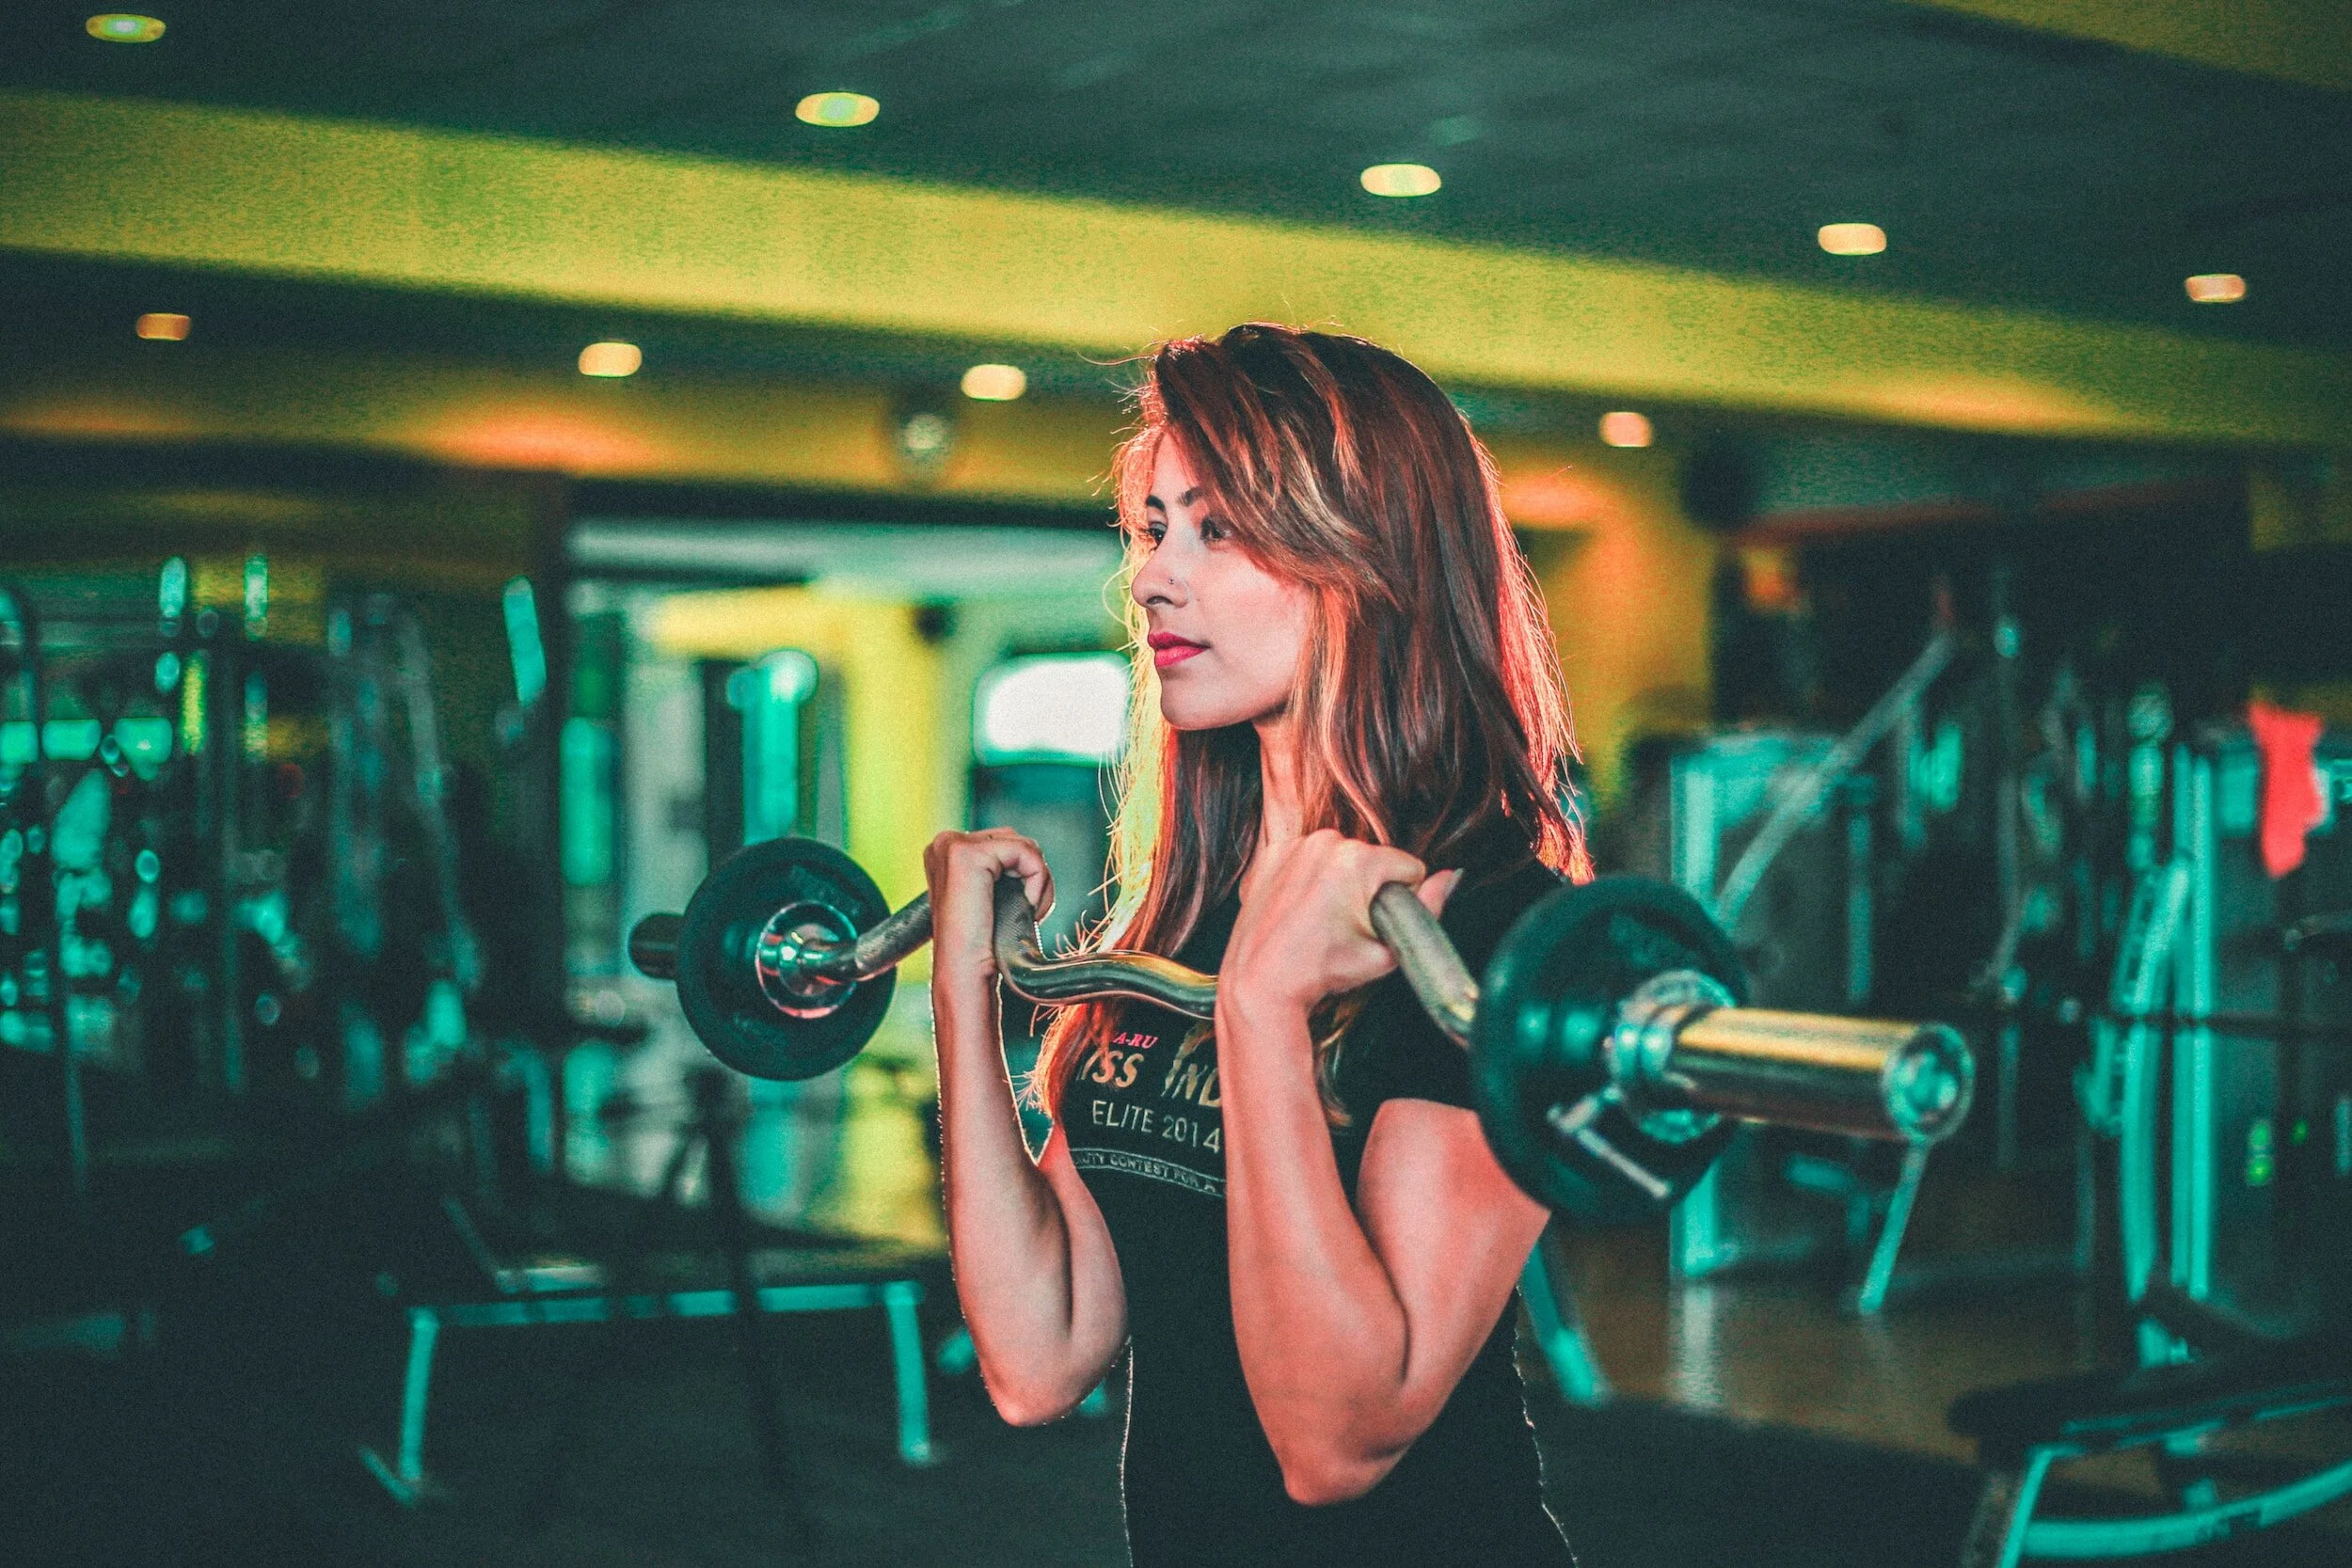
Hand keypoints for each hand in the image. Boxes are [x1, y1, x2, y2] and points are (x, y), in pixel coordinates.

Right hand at [924, 829, 1053, 995]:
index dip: (1023, 873)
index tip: (1016, 908)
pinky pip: (1026, 852)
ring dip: (1038, 880)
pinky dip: (1038, 880)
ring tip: (1024, 910)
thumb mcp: (990, 895)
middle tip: (1025, 910)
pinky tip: (1026, 906)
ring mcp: (952, 846)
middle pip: (1016, 840)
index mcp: (947, 851)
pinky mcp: (967, 854)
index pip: (1006, 842)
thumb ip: (1000, 869)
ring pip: (1024, 845)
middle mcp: (945, 843)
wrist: (965, 972)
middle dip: (1033, 875)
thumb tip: (1030, 853)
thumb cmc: (982, 943)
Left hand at [1220, 829, 1459, 1021]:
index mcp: (1358, 860)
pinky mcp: (1272, 854)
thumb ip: (1427, 910)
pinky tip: (1301, 908)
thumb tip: (1451, 878)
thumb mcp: (1386, 952)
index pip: (1408, 868)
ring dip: (1339, 881)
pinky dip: (1308, 878)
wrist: (1261, 981)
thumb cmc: (1322, 971)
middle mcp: (1326, 841)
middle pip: (1373, 860)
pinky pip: (1308, 858)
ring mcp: (1295, 845)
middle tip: (1345, 926)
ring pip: (1340, 857)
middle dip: (1368, 888)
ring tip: (1322, 919)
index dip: (1401, 900)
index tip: (1375, 923)